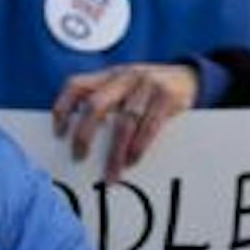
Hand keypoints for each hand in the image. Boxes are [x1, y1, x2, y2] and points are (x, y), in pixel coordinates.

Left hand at [51, 62, 199, 181]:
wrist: (191, 77)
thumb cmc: (149, 90)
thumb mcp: (126, 86)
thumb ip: (106, 100)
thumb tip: (78, 137)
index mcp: (109, 75)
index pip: (77, 85)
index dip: (63, 107)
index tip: (58, 133)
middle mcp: (125, 77)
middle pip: (96, 104)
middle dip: (84, 133)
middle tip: (78, 158)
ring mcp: (147, 84)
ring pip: (124, 121)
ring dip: (115, 151)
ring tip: (110, 174)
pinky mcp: (167, 96)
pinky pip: (149, 125)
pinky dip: (139, 146)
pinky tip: (132, 161)